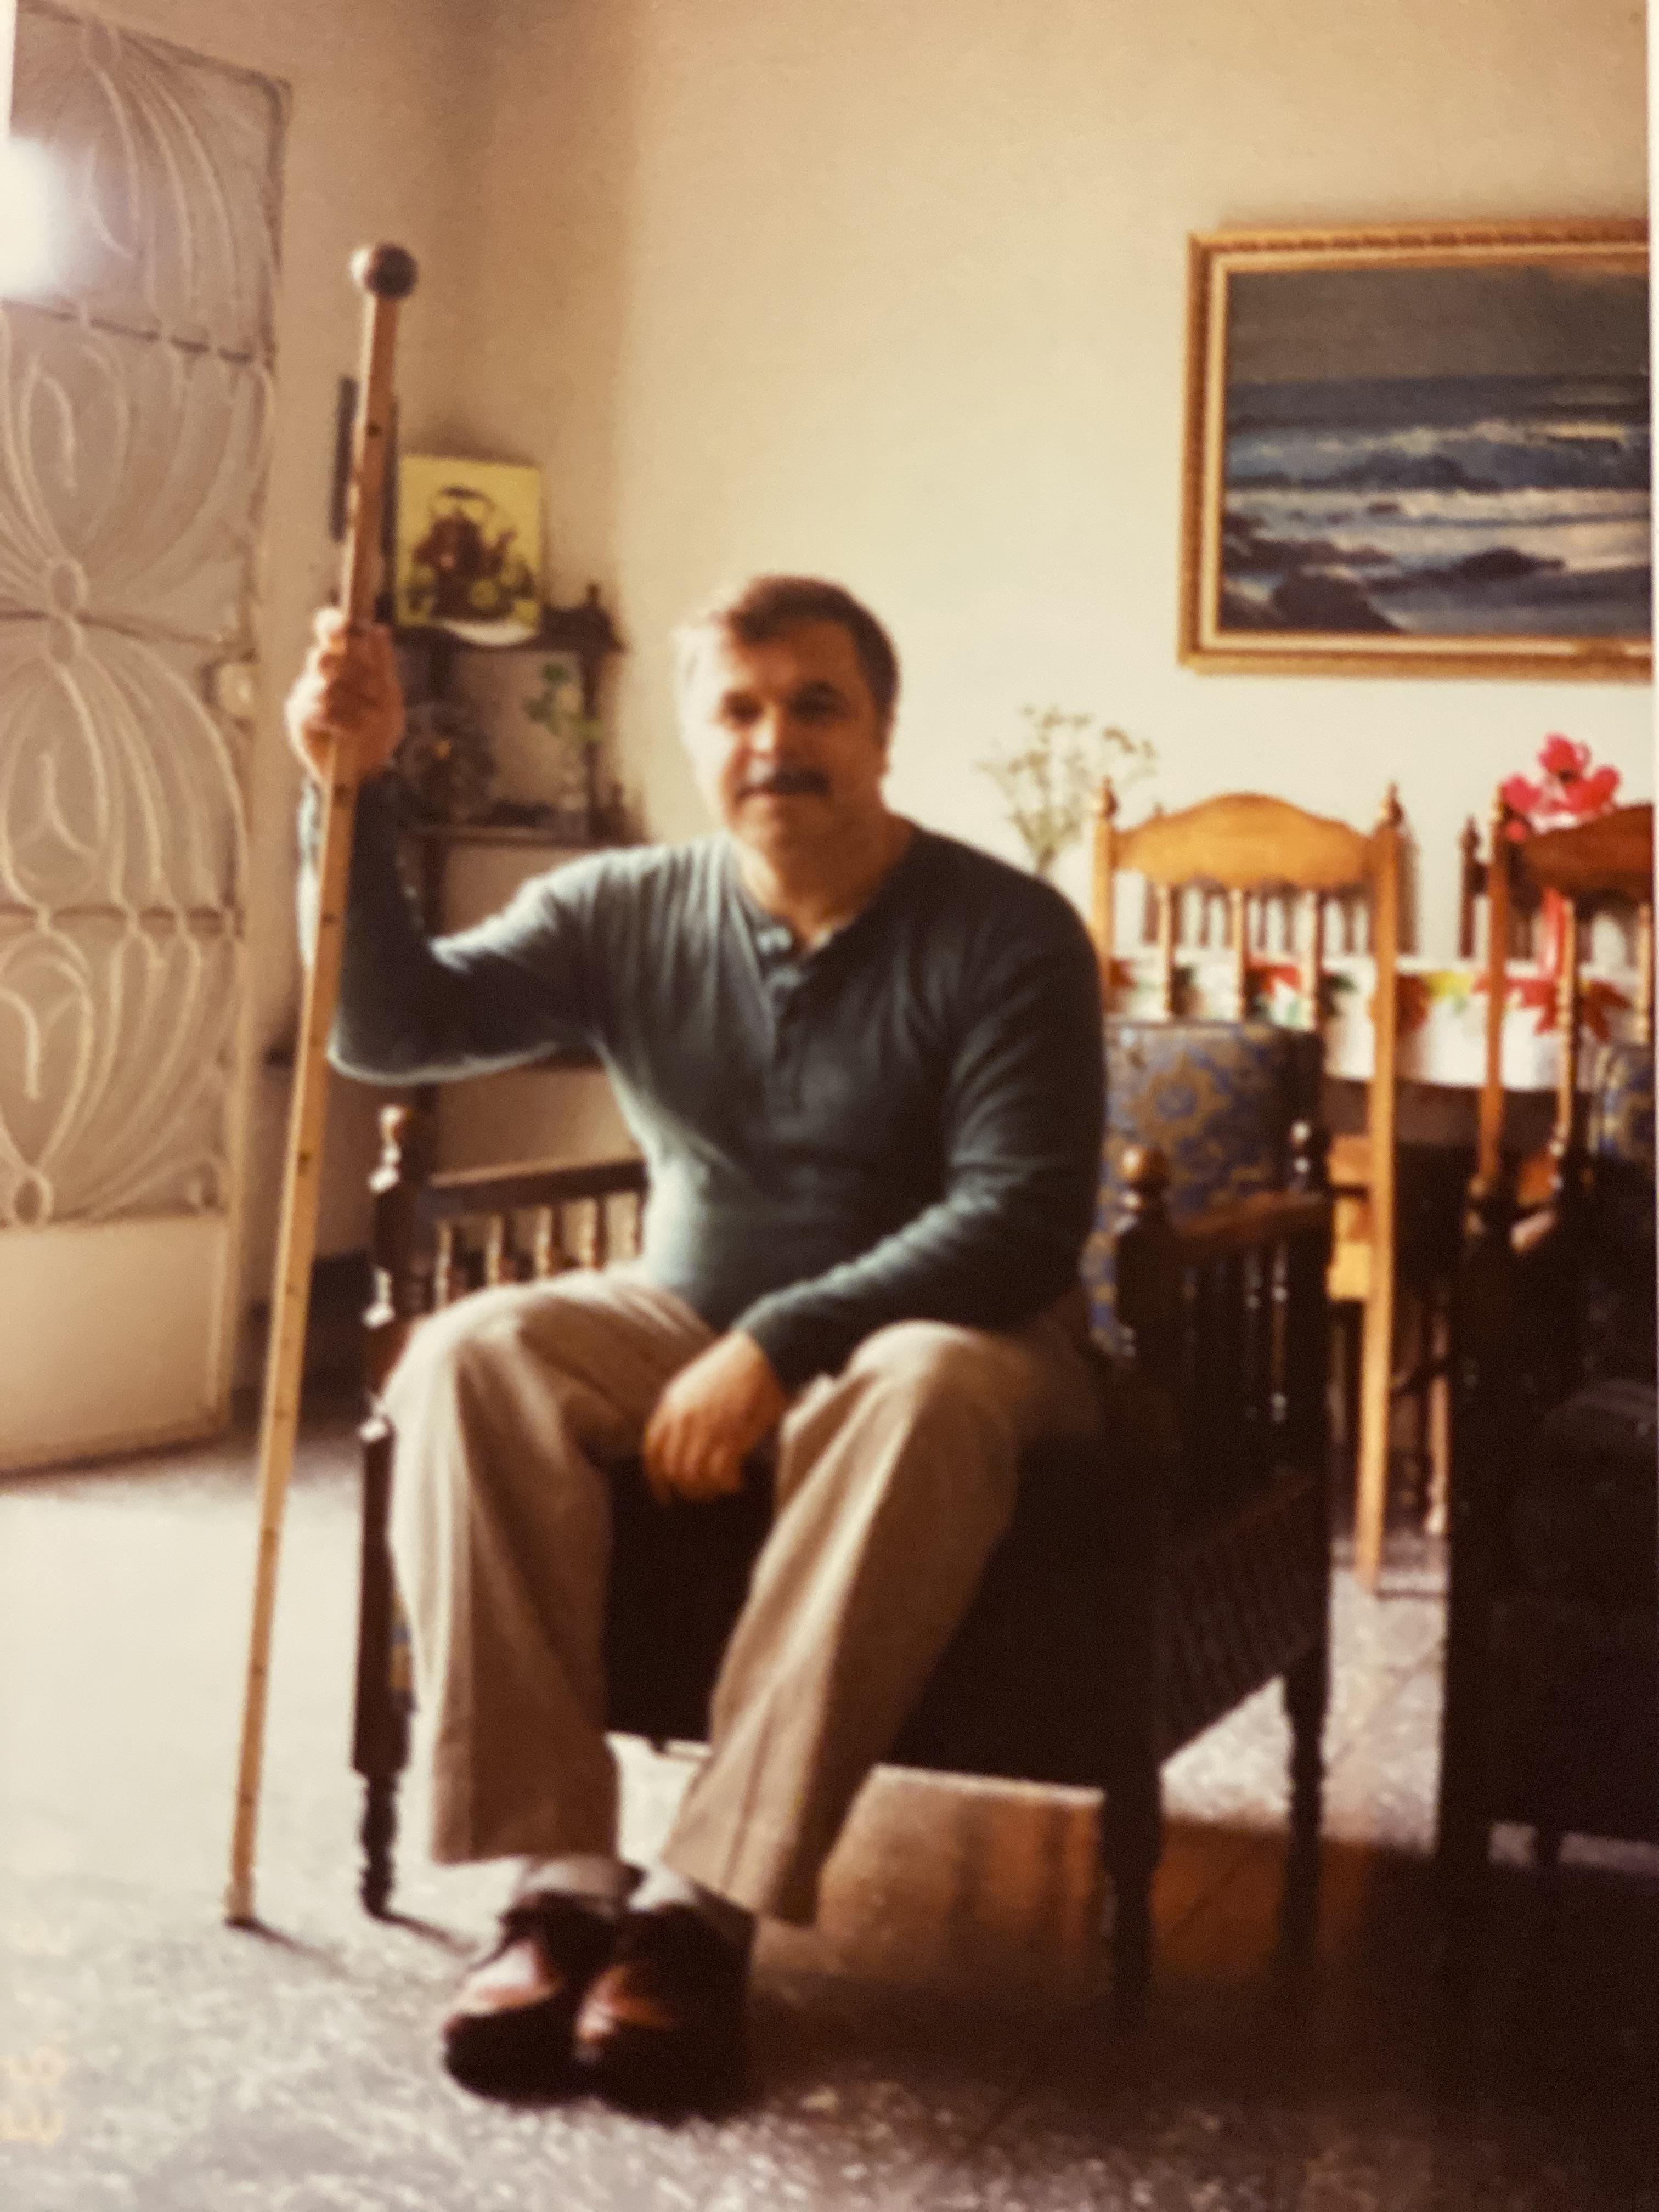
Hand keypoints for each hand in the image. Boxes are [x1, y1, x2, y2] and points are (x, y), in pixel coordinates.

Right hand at [284, 609, 403, 784]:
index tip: (348, 625)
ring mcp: (305, 693)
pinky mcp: (299, 717)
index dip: (333, 622)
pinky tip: (352, 731)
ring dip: (353, 705)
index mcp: (342, 659)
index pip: (328, 629)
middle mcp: (319, 672)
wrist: (369, 768)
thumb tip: (379, 629)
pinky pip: (318, 710)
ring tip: (368, 720)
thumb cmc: (378, 727)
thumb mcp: (389, 695)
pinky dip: (341, 721)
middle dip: (355, 675)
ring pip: (325, 687)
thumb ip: (383, 664)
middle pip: (324, 658)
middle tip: (374, 693)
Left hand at [642, 1333, 786, 1503]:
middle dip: (687, 1489)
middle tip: (704, 1495)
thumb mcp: (695, 1382)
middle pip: (673, 1470)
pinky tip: (738, 1482)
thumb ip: (682, 1410)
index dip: (656, 1479)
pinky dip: (728, 1485)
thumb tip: (682, 1444)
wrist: (764, 1352)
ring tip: (723, 1488)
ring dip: (707, 1490)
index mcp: (671, 1403)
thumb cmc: (736, 1366)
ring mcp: (706, 1428)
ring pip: (693, 1477)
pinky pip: (720, 1476)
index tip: (666, 1495)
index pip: (652, 1451)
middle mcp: (683, 1418)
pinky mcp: (731, 1436)